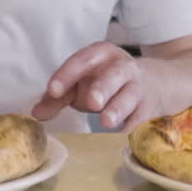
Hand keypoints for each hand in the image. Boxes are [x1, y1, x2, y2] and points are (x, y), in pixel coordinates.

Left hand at [31, 42, 160, 130]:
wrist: (155, 83)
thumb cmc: (107, 83)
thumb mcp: (81, 84)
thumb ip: (58, 97)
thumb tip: (36, 114)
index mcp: (101, 55)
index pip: (83, 60)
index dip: (67, 74)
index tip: (53, 90)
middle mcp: (122, 67)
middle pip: (114, 74)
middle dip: (102, 87)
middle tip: (91, 103)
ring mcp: (138, 86)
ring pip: (130, 95)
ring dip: (118, 108)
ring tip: (106, 122)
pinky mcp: (149, 107)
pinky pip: (142, 117)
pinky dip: (133, 126)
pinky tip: (124, 135)